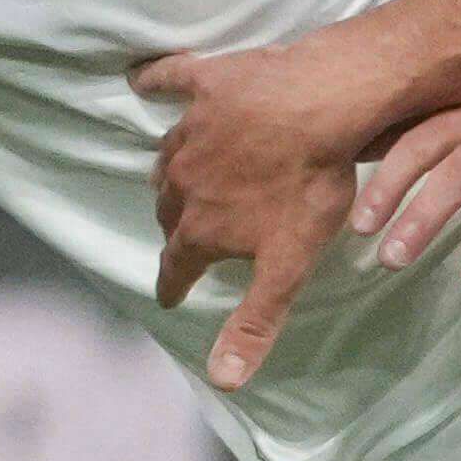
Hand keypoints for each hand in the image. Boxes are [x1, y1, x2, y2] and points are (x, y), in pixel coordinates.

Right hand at [131, 35, 397, 391]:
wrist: (321, 101)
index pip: (176, 265)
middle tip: (186, 235)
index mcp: (200, 227)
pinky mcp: (207, 83)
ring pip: (167, 158)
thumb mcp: (288, 266)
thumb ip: (253, 322)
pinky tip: (139, 78)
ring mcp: (191, 130)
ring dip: (170, 172)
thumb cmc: (309, 185)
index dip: (173, 283)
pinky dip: (154, 82)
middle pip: (169, 211)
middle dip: (175, 227)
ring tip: (177, 179)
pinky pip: (169, 80)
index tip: (168, 295)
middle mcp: (183, 181)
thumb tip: (222, 382)